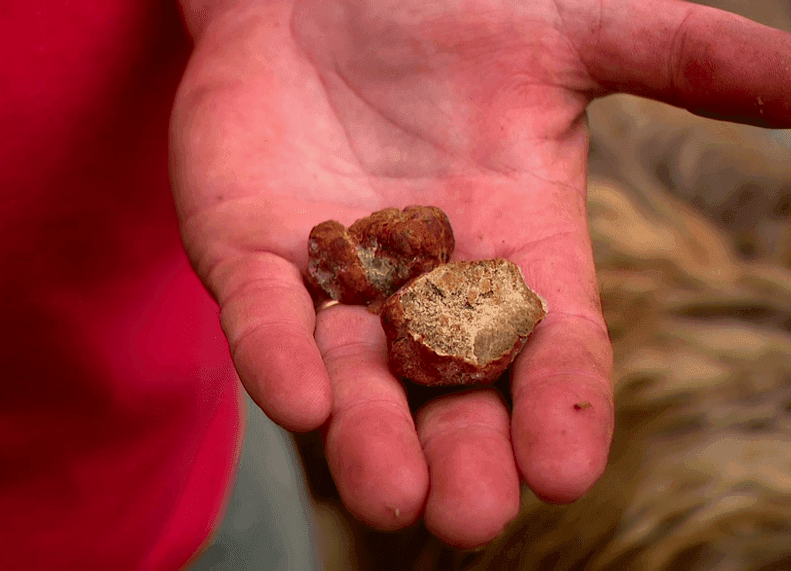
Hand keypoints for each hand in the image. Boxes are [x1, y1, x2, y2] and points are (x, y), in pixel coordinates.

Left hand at [171, 0, 790, 546]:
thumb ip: (679, 58)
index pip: (547, 345)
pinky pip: (263, 315)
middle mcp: (423, 286)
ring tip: (390, 498)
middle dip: (460, 455)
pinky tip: (302, 398)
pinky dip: (278, 355)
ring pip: (354, 376)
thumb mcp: (570, 33)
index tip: (566, 469)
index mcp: (512, 249)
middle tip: (468, 514)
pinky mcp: (249, 251)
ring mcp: (334, 275)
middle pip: (449, 393)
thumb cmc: (448, 15)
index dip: (559, 406)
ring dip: (369, 437)